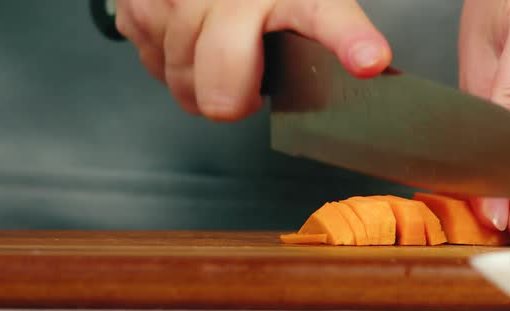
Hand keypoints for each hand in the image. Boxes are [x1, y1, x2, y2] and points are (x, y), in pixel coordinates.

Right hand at [115, 0, 390, 120]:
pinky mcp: (140, 6)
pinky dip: (166, 62)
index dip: (348, 39)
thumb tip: (370, 66)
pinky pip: (151, 64)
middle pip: (223, 90)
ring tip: (211, 52)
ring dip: (197, 82)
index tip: (369, 59)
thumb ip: (330, 34)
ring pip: (181, 83)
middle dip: (231, 102)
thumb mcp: (298, 4)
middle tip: (243, 87)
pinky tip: (183, 38)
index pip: (325, 15)